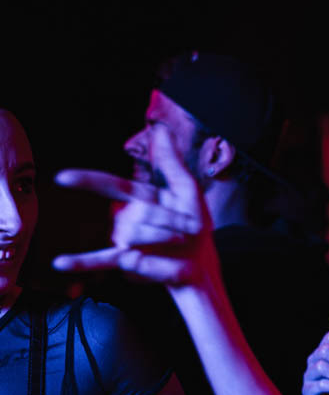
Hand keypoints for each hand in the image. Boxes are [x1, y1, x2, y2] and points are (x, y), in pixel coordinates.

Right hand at [52, 125, 217, 286]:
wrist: (202, 262)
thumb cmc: (194, 228)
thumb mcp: (187, 190)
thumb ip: (171, 163)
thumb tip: (161, 130)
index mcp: (138, 199)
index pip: (109, 186)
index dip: (86, 181)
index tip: (62, 178)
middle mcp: (127, 218)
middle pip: (140, 211)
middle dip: (169, 218)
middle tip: (187, 227)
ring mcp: (125, 241)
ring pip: (136, 232)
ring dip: (163, 236)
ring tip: (178, 242)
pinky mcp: (128, 262)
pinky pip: (102, 260)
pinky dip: (80, 263)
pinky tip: (60, 264)